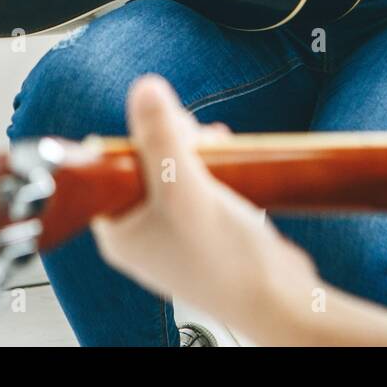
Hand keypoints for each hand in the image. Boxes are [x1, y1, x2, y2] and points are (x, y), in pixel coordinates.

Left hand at [91, 75, 316, 326]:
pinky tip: (226, 155)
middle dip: (172, 139)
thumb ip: (162, 138)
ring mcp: (172, 231)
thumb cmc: (227, 261)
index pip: (109, 166)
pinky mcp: (202, 228)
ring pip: (173, 168)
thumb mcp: (187, 190)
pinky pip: (197, 182)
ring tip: (216, 144)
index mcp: (118, 231)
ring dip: (194, 148)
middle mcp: (140, 232)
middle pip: (143, 161)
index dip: (135, 137)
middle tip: (195, 136)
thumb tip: (143, 87)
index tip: (163, 124)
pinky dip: (210, 164)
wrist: (277, 299)